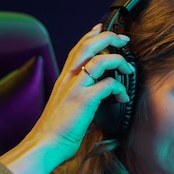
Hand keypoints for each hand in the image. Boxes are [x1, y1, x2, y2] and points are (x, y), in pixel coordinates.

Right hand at [0, 24, 133, 173]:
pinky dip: (119, 88)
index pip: (77, 49)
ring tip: (128, 69)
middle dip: (109, 38)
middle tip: (124, 39)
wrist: (44, 144)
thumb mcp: (67, 107)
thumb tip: (97, 101)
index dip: (91, 35)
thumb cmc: (56, 131)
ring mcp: (75, 88)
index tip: (102, 29)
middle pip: (88, 46)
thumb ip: (80, 98)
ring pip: (99, 60)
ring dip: (119, 61)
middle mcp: (68, 79)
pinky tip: (122, 97)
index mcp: (64, 79)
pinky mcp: (83, 100)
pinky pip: (107, 84)